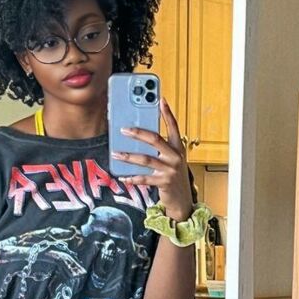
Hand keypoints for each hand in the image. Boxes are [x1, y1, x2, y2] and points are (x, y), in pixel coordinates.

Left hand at [111, 97, 193, 220]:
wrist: (182, 199)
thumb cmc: (173, 175)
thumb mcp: (171, 158)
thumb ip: (160, 147)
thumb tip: (138, 136)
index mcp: (178, 147)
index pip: (173, 126)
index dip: (167, 113)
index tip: (160, 100)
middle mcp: (176, 156)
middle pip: (155, 139)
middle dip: (138, 133)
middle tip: (124, 130)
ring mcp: (170, 170)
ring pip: (146, 159)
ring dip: (129, 156)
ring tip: (116, 153)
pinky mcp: (164, 182)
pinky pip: (144, 178)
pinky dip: (132, 177)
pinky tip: (123, 176)